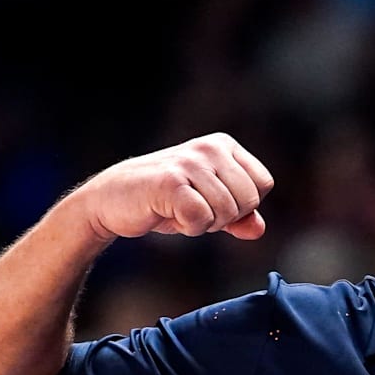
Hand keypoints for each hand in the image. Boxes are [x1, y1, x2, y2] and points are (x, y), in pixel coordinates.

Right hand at [75, 133, 273, 240]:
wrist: (111, 200)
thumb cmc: (164, 201)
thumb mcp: (208, 206)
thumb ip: (238, 216)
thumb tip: (259, 230)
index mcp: (223, 145)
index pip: (263, 184)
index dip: (242, 205)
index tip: (213, 202)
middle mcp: (210, 147)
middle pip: (249, 200)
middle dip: (224, 217)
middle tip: (193, 209)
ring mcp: (190, 162)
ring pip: (227, 212)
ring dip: (204, 223)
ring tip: (179, 210)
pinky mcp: (171, 182)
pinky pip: (202, 218)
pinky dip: (188, 227)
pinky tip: (169, 214)